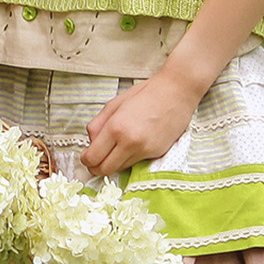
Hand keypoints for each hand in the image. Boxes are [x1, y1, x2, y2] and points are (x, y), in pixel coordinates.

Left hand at [80, 71, 203, 177]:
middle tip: (95, 159)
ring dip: (113, 162)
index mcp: (116, 128)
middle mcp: (131, 143)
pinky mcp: (157, 154)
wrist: (177, 93)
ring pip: (120, 169)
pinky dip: (128, 158)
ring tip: (114, 149)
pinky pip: (135, 162)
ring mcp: (145, 150)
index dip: (86, 159)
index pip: (93, 157)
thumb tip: (90, 142)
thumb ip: (97, 124)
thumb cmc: (146, 94)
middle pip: (105, 170)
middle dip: (96, 167)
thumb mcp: (114, 104)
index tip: (86, 155)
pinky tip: (131, 144)